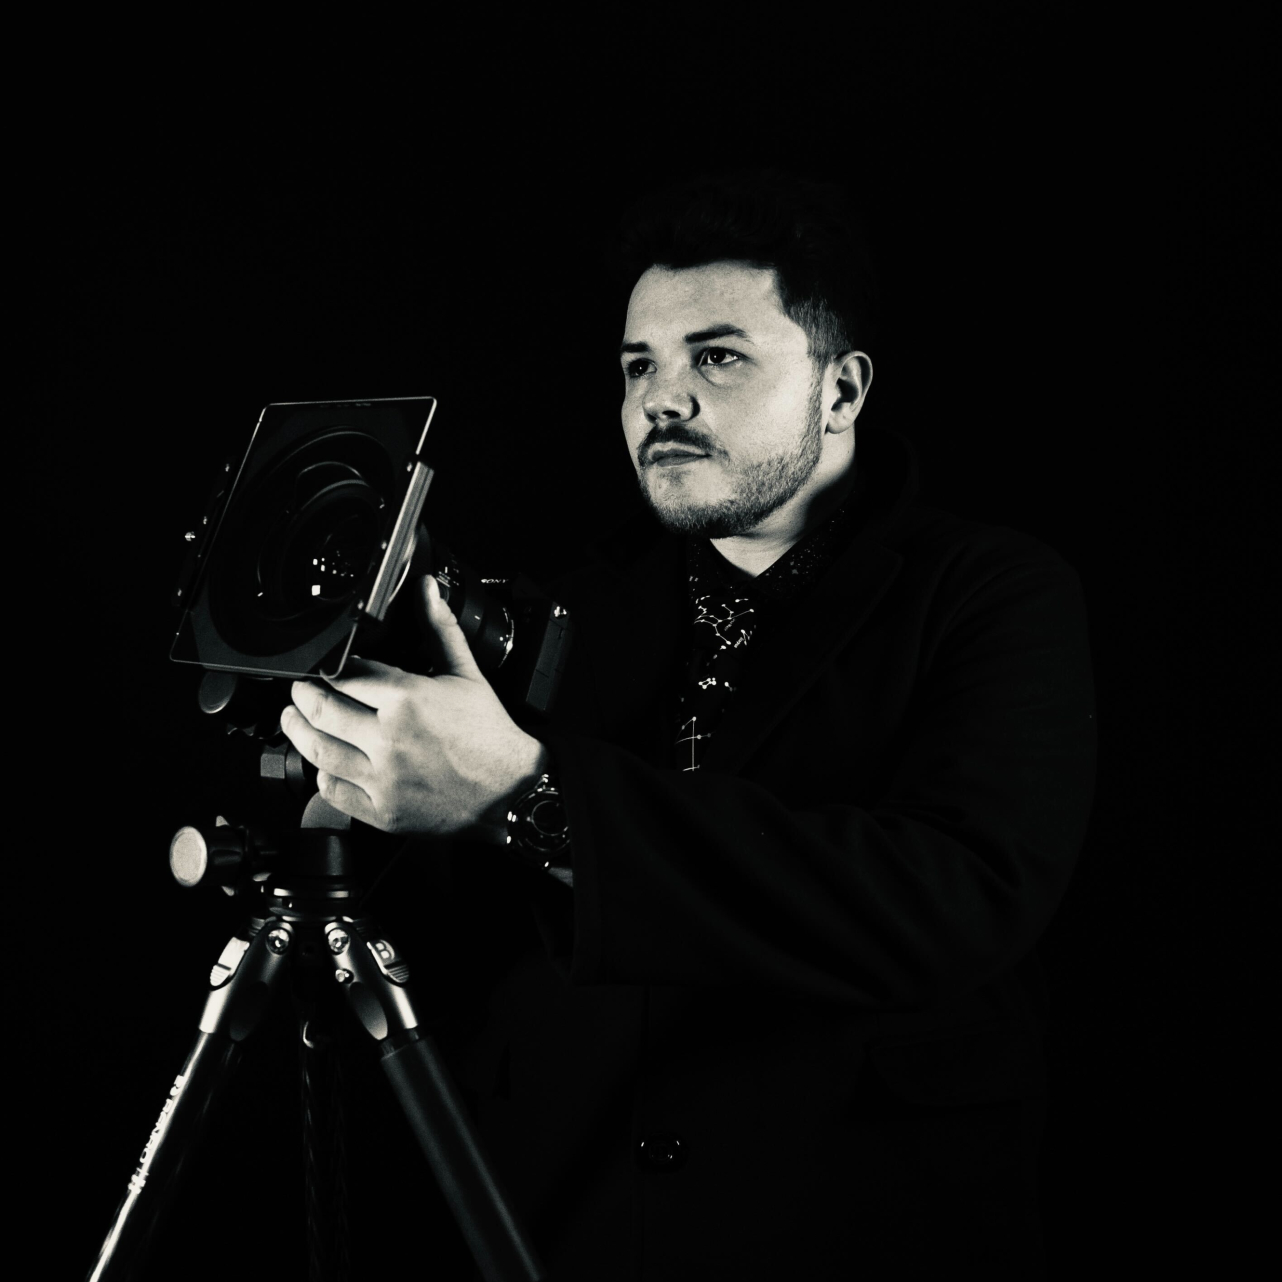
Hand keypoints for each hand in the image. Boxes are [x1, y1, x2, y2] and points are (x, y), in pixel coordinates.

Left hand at [279, 575, 550, 841]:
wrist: (511, 791)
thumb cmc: (489, 736)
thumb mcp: (466, 675)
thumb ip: (439, 629)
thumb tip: (426, 590)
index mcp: (407, 700)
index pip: (344, 674)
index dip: (328, 667)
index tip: (324, 667)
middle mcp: (389, 740)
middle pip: (321, 710)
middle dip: (302, 696)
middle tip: (301, 690)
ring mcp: (383, 778)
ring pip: (318, 751)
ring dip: (299, 732)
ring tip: (297, 720)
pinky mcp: (382, 811)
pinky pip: (333, 791)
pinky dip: (322, 774)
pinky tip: (326, 762)